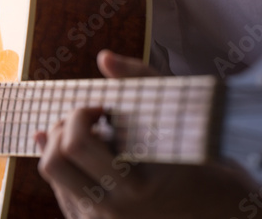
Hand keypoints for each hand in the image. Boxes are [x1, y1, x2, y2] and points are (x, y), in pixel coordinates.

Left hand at [35, 50, 256, 218]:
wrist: (209, 204)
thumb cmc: (195, 153)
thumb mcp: (177, 110)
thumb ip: (141, 77)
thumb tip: (104, 58)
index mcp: (135, 185)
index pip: (76, 144)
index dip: (80, 114)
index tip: (101, 108)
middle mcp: (113, 211)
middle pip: (53, 163)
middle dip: (60, 130)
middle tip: (86, 119)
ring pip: (51, 176)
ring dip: (61, 145)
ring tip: (91, 135)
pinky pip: (60, 189)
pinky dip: (65, 163)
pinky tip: (79, 150)